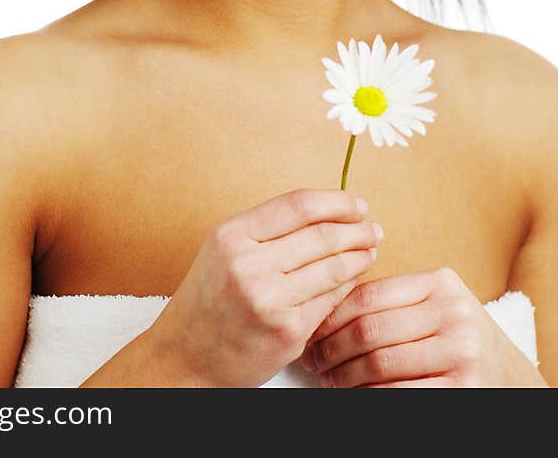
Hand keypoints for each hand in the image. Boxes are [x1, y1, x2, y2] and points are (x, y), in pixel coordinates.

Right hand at [148, 188, 383, 386]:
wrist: (184, 356)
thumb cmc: (210, 299)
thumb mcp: (226, 249)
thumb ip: (269, 229)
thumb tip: (328, 211)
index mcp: (233, 235)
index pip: (298, 205)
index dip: (335, 201)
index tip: (356, 203)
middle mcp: (249, 265)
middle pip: (322, 235)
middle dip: (357, 229)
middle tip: (373, 228)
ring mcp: (269, 300)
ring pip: (333, 267)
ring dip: (359, 257)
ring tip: (369, 250)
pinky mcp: (288, 331)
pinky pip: (331, 300)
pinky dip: (346, 287)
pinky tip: (351, 281)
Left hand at [299, 266, 547, 386]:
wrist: (512, 380)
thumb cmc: (460, 341)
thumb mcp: (435, 308)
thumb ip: (392, 302)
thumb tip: (323, 309)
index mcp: (441, 283)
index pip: (367, 295)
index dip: (330, 316)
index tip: (312, 331)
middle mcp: (454, 313)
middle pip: (368, 330)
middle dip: (331, 349)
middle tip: (313, 361)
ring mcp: (462, 352)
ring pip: (378, 363)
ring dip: (344, 377)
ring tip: (329, 380)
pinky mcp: (463, 389)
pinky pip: (397, 393)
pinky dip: (368, 396)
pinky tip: (355, 396)